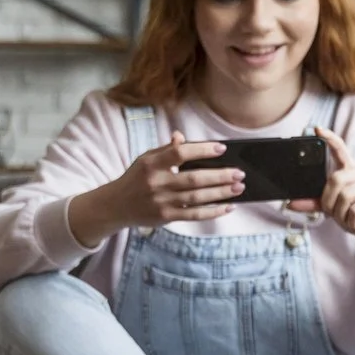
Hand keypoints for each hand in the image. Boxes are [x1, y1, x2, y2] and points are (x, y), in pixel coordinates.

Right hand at [69, 138, 240, 244]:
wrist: (116, 205)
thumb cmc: (136, 178)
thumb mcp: (146, 159)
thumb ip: (166, 150)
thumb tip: (182, 137)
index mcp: (151, 163)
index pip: (179, 153)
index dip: (202, 150)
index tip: (222, 148)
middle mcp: (156, 182)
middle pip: (193, 179)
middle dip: (220, 176)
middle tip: (239, 173)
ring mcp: (161, 202)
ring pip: (197, 198)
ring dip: (221, 193)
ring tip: (238, 188)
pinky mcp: (166, 217)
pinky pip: (194, 215)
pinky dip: (213, 211)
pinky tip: (228, 207)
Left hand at [291, 127, 354, 274]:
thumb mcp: (333, 210)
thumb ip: (314, 203)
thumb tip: (290, 203)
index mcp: (351, 171)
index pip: (340, 150)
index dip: (329, 139)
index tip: (317, 129)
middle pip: (335, 179)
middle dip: (329, 202)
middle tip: (336, 214)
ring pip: (344, 196)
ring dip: (342, 215)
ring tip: (351, 220)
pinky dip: (352, 222)